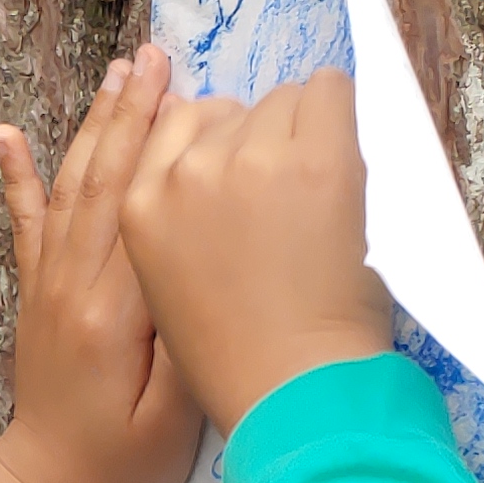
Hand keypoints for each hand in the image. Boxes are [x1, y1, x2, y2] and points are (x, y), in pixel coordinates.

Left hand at [0, 45, 204, 482]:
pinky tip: (7, 133)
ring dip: (94, 126)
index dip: (172, 153)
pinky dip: (17, 174)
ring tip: (117, 73)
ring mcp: (48, 285)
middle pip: (107, 183)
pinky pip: (26, 222)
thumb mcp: (172, 423)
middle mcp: (71, 286)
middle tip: (155, 56)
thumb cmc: (120, 464)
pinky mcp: (36, 293)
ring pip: (72, 188)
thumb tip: (203, 278)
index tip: (201, 97)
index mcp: (111, 313)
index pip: (145, 213)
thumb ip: (186, 352)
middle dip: (133, 115)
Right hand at [119, 70, 387, 429]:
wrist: (290, 392)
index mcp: (139, 205)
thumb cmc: (236, 359)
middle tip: (286, 202)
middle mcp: (185, 173)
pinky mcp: (315, 159)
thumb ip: (174, 217)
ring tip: (317, 198)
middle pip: (232, 110)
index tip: (244, 171)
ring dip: (302, 134)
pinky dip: (339, 116)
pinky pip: (329, 91)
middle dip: (259, 141)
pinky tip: (344, 165)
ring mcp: (249, 160)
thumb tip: (211, 162)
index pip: (175, 123)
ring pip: (283, 101)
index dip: (217, 143)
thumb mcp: (166, 283)